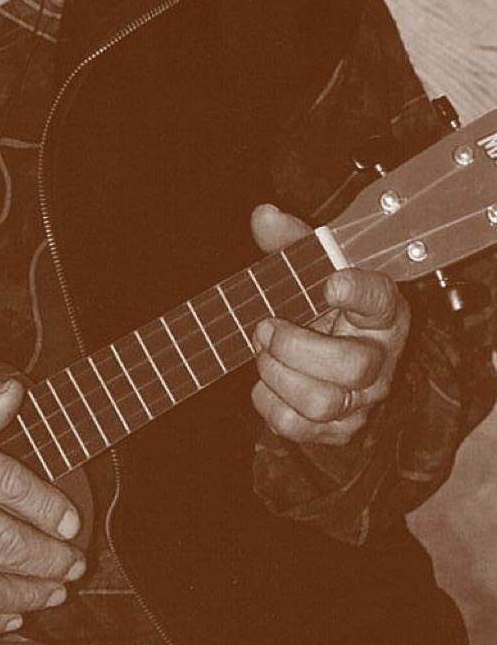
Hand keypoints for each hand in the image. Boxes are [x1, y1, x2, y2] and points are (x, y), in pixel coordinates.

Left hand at [248, 204, 410, 445]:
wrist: (329, 346)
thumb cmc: (320, 302)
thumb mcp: (310, 267)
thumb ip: (290, 241)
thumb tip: (265, 216)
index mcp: (381, 308)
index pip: (381, 299)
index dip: (358, 292)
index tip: (329, 283)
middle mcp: (380, 357)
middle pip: (351, 367)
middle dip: (295, 347)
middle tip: (266, 326)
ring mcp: (362, 398)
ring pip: (323, 403)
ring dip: (278, 375)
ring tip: (261, 351)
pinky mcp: (339, 428)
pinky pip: (300, 429)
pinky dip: (269, 404)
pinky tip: (264, 381)